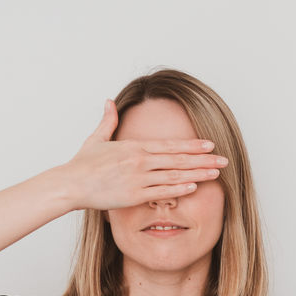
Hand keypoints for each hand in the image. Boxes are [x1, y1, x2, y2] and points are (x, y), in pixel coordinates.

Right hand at [60, 98, 226, 210]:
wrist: (70, 184)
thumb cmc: (82, 165)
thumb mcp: (96, 139)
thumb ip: (108, 120)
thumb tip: (109, 101)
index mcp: (134, 146)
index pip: (170, 145)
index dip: (192, 145)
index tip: (210, 145)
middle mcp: (139, 160)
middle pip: (178, 159)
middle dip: (203, 160)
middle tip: (224, 160)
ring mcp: (138, 178)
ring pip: (174, 175)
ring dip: (198, 173)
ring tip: (216, 174)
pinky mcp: (133, 195)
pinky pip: (161, 192)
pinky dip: (179, 189)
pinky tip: (195, 187)